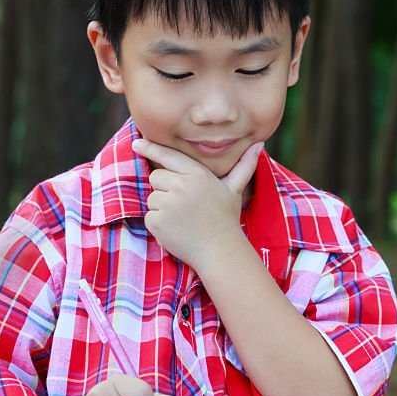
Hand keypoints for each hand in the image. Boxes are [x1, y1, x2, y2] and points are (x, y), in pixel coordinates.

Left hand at [132, 138, 263, 269]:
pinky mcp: (158, 221)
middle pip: (155, 177)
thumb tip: (260, 145)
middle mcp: (182, 185)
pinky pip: (149, 216)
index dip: (150, 148)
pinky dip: (159, 225)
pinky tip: (176, 231)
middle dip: (164, 189)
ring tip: (183, 220)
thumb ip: (244, 166)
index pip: (168, 156)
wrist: (220, 252)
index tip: (136, 143)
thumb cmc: (226, 220)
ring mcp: (168, 203)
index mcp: (198, 174)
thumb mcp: (234, 190)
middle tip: (184, 206)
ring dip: (162, 209)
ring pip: (152, 198)